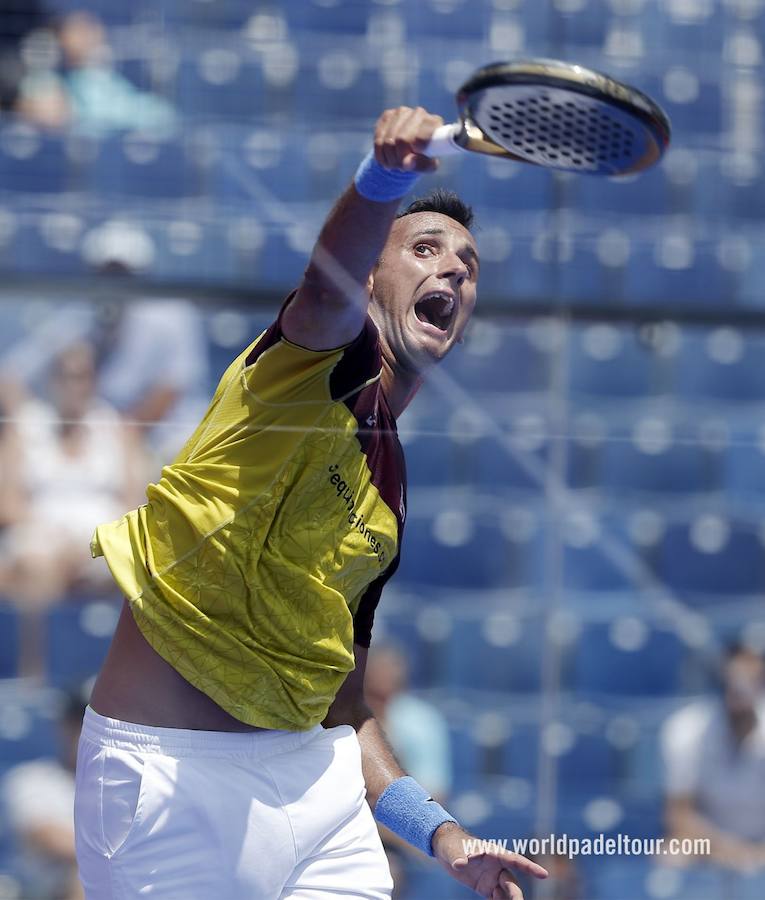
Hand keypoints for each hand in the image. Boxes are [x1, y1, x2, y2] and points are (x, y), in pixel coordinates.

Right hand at [373, 106, 442, 172]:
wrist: (409, 149)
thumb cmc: (424, 157)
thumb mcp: (428, 166)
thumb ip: (421, 165)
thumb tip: (407, 163)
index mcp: (434, 123)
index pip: (424, 133)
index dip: (419, 144)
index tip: (416, 152)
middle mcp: (419, 113)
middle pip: (402, 139)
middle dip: (400, 158)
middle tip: (402, 166)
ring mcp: (402, 112)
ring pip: (388, 141)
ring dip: (390, 159)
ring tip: (396, 163)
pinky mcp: (387, 115)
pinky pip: (378, 140)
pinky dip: (381, 155)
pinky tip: (387, 158)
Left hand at [432, 822, 547, 898]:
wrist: (445, 850)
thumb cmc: (452, 845)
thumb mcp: (453, 851)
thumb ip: (459, 857)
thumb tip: (460, 864)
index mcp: (494, 853)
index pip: (515, 860)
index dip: (530, 867)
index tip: (544, 875)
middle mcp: (497, 867)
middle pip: (511, 883)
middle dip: (516, 896)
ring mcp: (492, 878)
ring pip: (506, 893)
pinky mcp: (485, 888)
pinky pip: (497, 899)